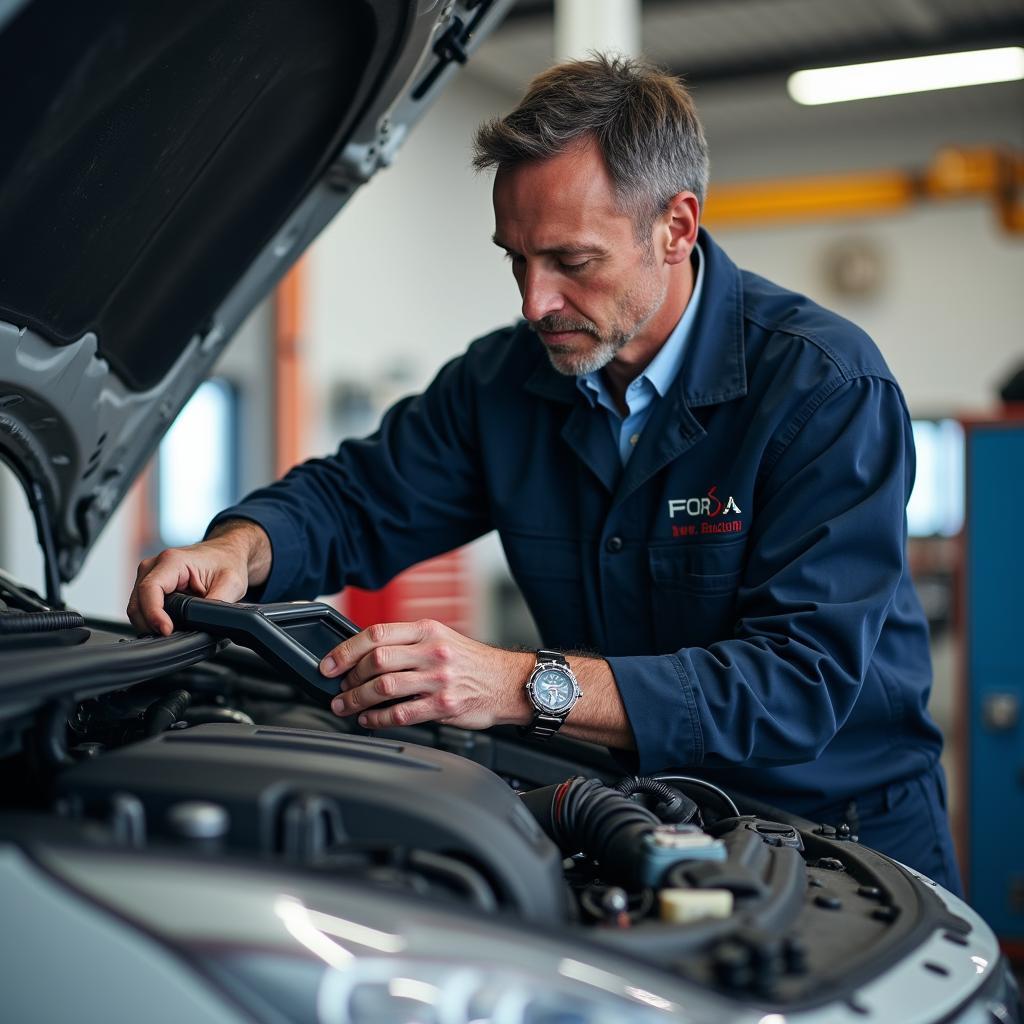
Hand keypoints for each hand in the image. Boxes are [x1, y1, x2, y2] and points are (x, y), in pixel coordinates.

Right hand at [126, 521, 270, 635]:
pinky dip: (150, 619)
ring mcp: (149, 575)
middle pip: (138, 602)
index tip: (166, 630)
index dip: (154, 614)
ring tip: (172, 633)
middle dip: (150, 624)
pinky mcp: (150, 584)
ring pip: (137, 607)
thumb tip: (205, 624)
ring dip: (149, 623)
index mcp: (172, 561)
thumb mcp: (231, 584)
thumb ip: (216, 605)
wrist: (226, 553)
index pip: (150, 589)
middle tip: (172, 638)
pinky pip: (142, 606)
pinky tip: (167, 625)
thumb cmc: (227, 562)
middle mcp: (154, 565)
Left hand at [321, 619, 533, 730]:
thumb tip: (366, 654)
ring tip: (345, 705)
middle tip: (338, 687)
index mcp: (427, 630)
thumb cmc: (472, 662)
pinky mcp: (443, 706)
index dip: (345, 650)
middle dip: (348, 677)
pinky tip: (369, 720)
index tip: (329, 663)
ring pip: (383, 688)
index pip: (376, 634)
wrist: (509, 682)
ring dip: (356, 700)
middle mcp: (432, 652)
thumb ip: (408, 643)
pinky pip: (400, 714)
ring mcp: (438, 680)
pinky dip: (377, 719)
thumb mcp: (442, 638)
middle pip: (376, 660)